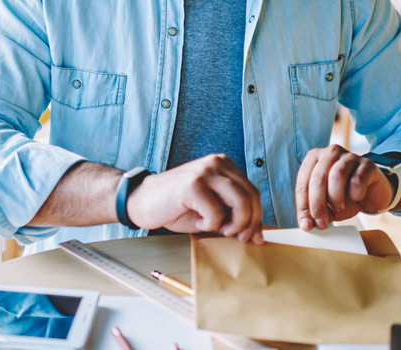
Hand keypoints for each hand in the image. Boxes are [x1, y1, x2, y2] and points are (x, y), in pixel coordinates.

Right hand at [127, 154, 264, 244]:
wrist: (142, 201)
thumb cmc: (176, 206)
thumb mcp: (211, 210)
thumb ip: (233, 215)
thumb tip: (258, 235)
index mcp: (224, 165)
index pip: (253, 192)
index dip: (257, 218)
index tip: (253, 237)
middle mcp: (217, 163)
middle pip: (251, 197)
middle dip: (249, 224)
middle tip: (237, 238)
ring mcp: (205, 172)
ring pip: (241, 203)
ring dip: (234, 225)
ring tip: (217, 229)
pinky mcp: (192, 185)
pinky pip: (216, 212)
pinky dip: (209, 225)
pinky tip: (197, 222)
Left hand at [295, 145, 394, 229]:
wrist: (372, 195)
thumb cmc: (345, 197)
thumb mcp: (326, 206)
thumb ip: (315, 212)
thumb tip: (306, 224)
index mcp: (314, 159)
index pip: (302, 182)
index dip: (303, 205)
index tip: (306, 224)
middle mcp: (330, 153)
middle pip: (318, 178)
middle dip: (317, 204)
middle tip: (321, 222)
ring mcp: (350, 157)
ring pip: (337, 175)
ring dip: (335, 198)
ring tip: (338, 207)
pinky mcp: (367, 164)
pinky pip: (358, 179)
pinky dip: (355, 193)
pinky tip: (356, 197)